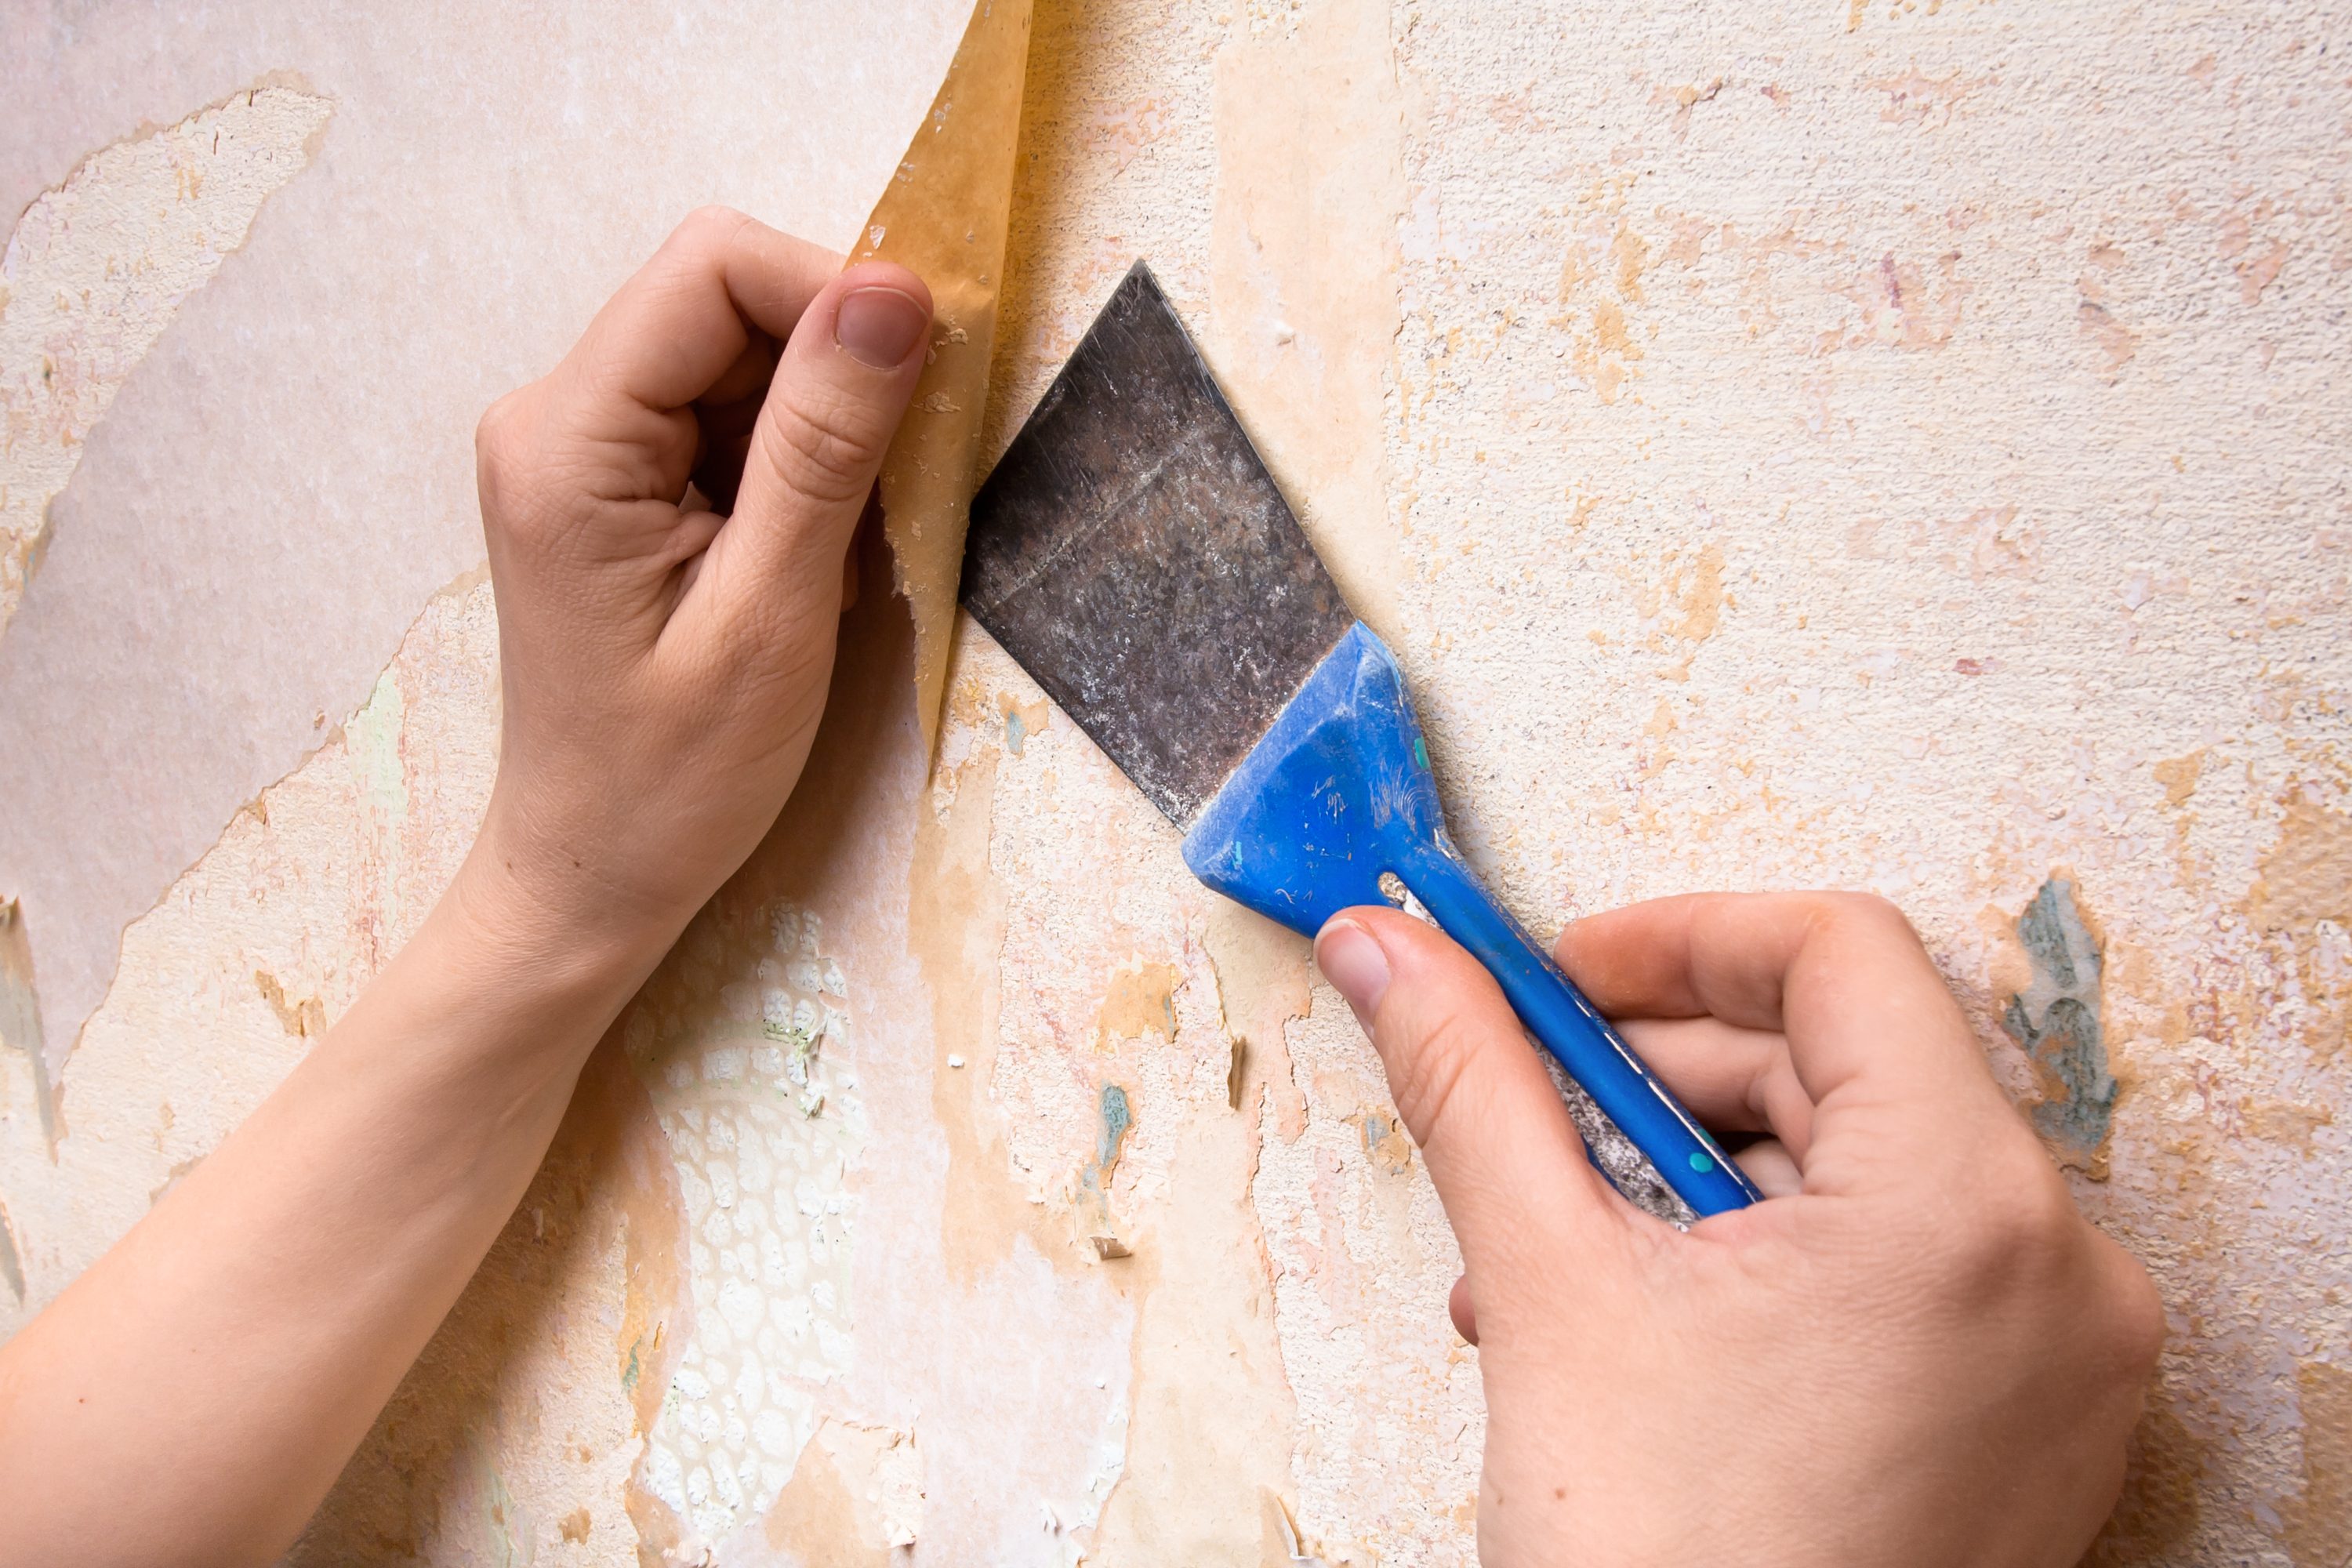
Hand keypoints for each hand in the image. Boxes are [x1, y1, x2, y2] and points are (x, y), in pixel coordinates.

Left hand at [466, 206, 932, 956]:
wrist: (590, 876)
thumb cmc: (670, 782)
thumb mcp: (769, 616)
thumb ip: (824, 445)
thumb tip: (891, 293)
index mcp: (566, 441)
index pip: (712, 268)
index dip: (833, 294)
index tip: (924, 380)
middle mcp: (553, 415)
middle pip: (726, 299)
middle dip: (834, 369)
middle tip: (889, 490)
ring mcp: (579, 444)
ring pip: (739, 354)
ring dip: (821, 425)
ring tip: (838, 548)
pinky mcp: (614, 477)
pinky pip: (727, 413)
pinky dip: (795, 462)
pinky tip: (806, 553)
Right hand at [1314, 893, 2162, 1567]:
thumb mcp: (1550, 1287)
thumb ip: (1469, 1085)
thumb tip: (1394, 951)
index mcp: (1966, 1206)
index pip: (1838, 952)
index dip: (1677, 939)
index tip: (1559, 976)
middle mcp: (2060, 1269)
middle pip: (1846, 1059)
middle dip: (1661, 1078)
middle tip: (1531, 1115)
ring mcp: (2058, 1356)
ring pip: (1862, 1167)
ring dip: (1692, 1175)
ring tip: (1558, 1253)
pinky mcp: (2031, 1421)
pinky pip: (1900, 1265)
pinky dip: (1767, 1255)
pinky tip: (1643, 1314)